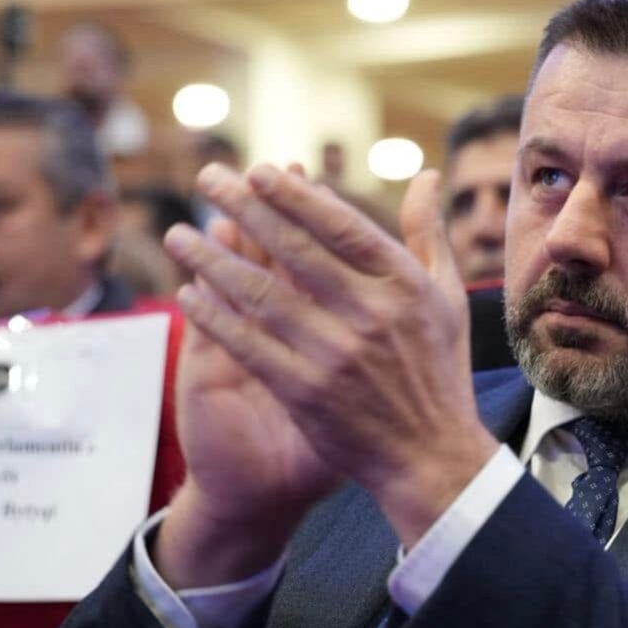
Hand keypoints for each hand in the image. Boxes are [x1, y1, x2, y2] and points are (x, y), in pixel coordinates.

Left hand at [164, 164, 497, 548]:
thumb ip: (429, 234)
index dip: (295, 195)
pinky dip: (216, 318)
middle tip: (208, 178)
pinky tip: (189, 296)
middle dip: (245, 209)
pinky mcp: (306, 392)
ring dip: (214, 261)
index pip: (341, 226)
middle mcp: (372, 313)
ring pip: (262, 294)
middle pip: (295, 249)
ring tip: (179, 235)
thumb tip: (426, 175)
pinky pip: (249, 344)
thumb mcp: (448, 298)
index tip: (258, 170)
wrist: (431, 458)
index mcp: (404, 285)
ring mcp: (337, 354)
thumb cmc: (439, 371)